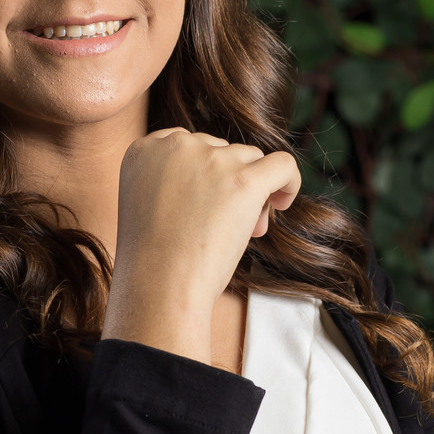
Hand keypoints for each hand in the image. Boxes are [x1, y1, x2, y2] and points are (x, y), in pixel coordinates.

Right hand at [102, 128, 300, 361]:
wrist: (159, 287)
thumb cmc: (152, 263)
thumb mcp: (146, 207)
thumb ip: (171, 182)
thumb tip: (226, 178)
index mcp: (144, 149)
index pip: (188, 145)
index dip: (202, 175)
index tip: (202, 205)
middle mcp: (176, 146)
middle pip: (220, 150)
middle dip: (227, 183)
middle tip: (223, 227)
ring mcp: (211, 159)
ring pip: (249, 159)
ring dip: (252, 192)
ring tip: (244, 232)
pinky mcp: (244, 180)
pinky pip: (282, 164)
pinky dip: (289, 180)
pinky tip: (282, 203)